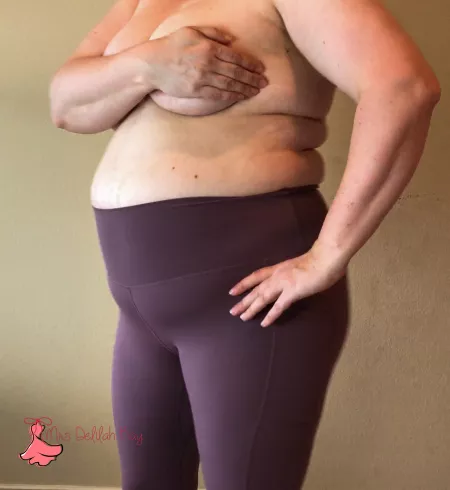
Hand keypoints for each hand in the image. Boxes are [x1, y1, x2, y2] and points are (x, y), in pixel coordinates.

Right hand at [151, 26, 268, 100]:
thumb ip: (213, 33)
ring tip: (256, 91)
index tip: (261, 69)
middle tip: (265, 83)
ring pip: (229, 85)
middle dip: (252, 78)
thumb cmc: (171, 45)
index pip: (235, 57)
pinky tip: (240, 97)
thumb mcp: (191, 31)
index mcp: (208, 47)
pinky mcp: (196, 91)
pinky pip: (218, 94)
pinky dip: (231, 96)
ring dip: (245, 89)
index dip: (250, 64)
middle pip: (236, 72)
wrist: (152, 64)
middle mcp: (208, 63)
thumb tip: (231, 40)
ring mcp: (202, 78)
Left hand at [228, 243, 347, 326]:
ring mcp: (283, 283)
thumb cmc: (320, 259)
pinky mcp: (292, 292)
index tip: (233, 291)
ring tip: (242, 317)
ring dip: (252, 308)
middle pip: (256, 289)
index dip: (244, 284)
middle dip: (243, 300)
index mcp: (279, 268)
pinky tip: (264, 323)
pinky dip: (271, 315)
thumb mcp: (300, 264)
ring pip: (262, 297)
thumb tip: (296, 278)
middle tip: (232, 311)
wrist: (326, 257)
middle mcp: (277, 275)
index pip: (256, 276)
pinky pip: (278, 306)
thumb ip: (294, 272)